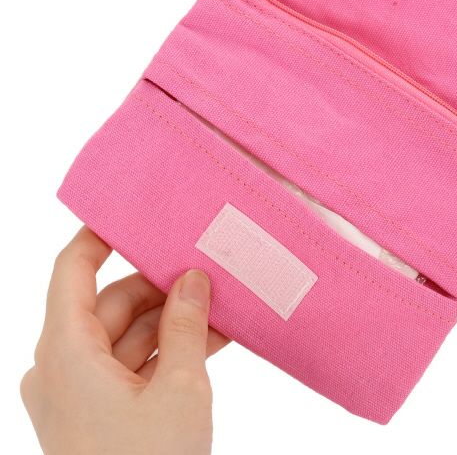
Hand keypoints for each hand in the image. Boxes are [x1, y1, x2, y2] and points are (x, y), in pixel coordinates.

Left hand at [21, 227, 229, 454]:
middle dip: (163, 284)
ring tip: (222, 304)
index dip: (102, 234)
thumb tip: (193, 277)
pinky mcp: (99, 415)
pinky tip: (213, 338)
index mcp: (64, 352)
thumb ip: (187, 324)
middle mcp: (62, 366)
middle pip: (111, 301)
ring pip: (127, 333)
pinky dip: (169, 350)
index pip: (72, 269)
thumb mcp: (178, 389)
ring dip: (174, 319)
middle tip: (210, 268)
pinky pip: (132, 364)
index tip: (141, 212)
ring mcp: (79, 393)